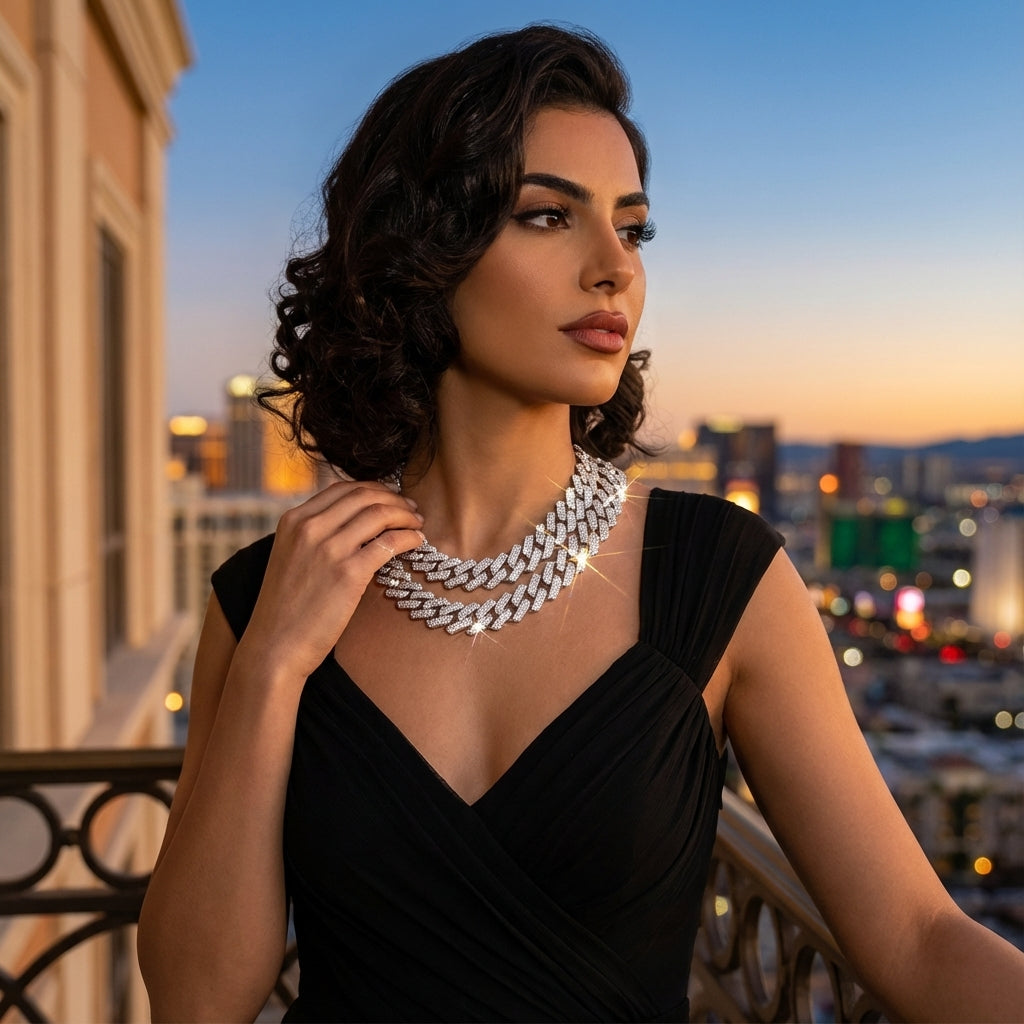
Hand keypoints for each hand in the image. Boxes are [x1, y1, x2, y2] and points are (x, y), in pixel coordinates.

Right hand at [239, 480, 423, 682]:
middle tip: (412, 509)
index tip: (392, 497)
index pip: (343, 488)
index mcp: (293, 520)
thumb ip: (314, 534)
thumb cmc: (286, 608)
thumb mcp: (290, 557)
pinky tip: (417, 541)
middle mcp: (309, 527)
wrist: (275, 646)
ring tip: (418, 523)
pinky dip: (409, 537)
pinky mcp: (348, 573)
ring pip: (379, 513)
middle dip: (394, 498)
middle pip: (364, 495)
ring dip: (406, 515)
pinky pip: (389, 542)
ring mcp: (329, 548)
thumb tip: (354, 520)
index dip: (374, 489)